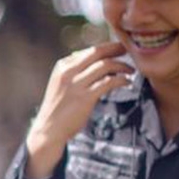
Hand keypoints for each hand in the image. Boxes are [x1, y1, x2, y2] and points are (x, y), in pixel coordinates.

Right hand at [25, 42, 132, 178]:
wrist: (49, 130)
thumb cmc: (57, 109)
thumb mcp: (61, 84)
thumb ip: (75, 73)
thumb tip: (96, 64)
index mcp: (62, 66)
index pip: (88, 50)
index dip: (107, 48)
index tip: (118, 49)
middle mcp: (68, 72)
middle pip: (97, 52)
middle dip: (116, 49)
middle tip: (128, 51)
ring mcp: (76, 84)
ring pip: (105, 65)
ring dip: (122, 65)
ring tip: (130, 70)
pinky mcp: (85, 97)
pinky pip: (108, 82)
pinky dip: (121, 80)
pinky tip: (126, 82)